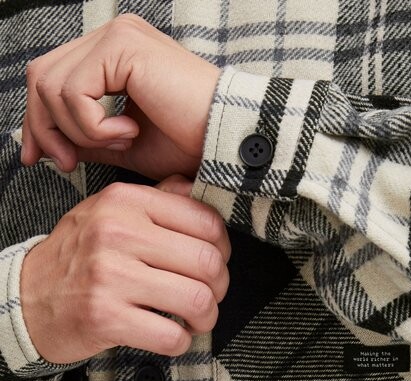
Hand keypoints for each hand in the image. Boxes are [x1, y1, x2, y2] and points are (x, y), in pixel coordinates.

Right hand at [19, 176, 230, 363]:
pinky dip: (181, 342)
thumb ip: (156, 201)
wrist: (27, 298)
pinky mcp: (105, 317)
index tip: (213, 263)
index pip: (206, 222)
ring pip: (198, 300)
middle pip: (208, 263)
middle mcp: (116, 233)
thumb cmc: (77, 258)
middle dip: (219, 287)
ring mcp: (110, 276)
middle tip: (208, 296)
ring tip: (194, 319)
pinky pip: (172, 336)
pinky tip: (171, 335)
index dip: (222, 249)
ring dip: (206, 317)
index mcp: (124, 202)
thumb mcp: (109, 213)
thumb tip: (198, 189)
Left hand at [21, 14, 220, 179]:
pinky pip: (75, 92)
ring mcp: (117, 37)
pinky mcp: (122, 47)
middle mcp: (113, 38)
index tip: (40, 158)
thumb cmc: (188, 144)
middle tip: (67, 163)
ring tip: (120, 143)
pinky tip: (128, 134)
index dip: (38, 121)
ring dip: (79, 130)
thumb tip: (53, 144)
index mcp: (114, 56)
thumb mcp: (125, 146)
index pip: (52, 79)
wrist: (223, 141)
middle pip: (42, 77)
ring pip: (53, 85)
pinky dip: (94, 126)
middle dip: (44, 127)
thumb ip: (87, 138)